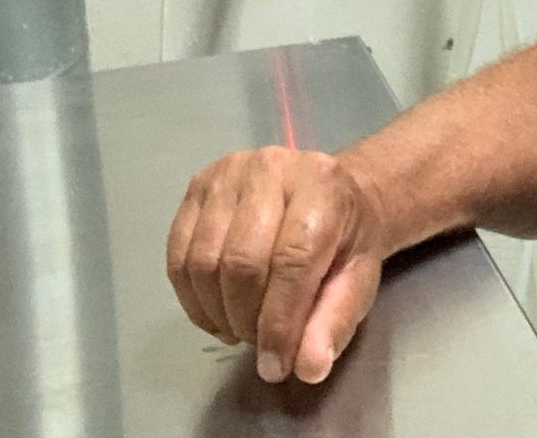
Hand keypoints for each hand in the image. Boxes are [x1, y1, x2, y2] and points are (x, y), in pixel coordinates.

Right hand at [166, 147, 389, 383]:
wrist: (330, 194)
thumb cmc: (345, 240)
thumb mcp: (357, 281)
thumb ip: (334, 323)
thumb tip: (307, 368)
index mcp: (321, 187)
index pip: (291, 261)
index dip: (279, 323)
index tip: (276, 366)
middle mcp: (271, 169)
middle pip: (241, 262)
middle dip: (246, 321)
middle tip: (260, 345)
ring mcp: (228, 173)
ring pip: (204, 262)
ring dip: (218, 313)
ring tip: (241, 327)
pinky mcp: (198, 186)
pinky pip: (178, 256)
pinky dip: (192, 299)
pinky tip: (216, 311)